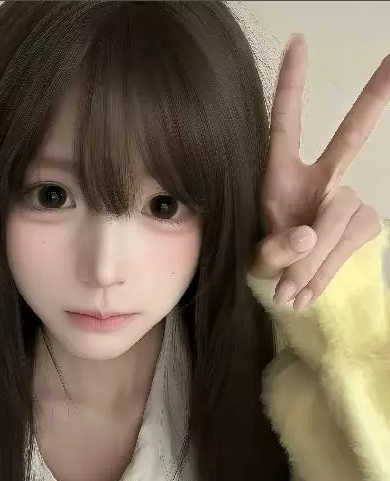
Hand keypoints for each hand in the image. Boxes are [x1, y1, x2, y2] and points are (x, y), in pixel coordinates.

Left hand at [251, 34, 389, 308]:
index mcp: (279, 174)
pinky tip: (307, 291)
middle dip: (371, 100)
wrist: (283, 282)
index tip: (297, 43)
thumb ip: (274, 251)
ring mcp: (344, 197)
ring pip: (343, 218)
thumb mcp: (256, 257)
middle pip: (349, 140)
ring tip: (291, 291)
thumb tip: (310, 236)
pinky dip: (330, 271)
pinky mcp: (364, 220)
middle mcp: (318, 177)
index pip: (284, 124)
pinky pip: (354, 243)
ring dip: (318, 262)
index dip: (290, 85)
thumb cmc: (263, 258)